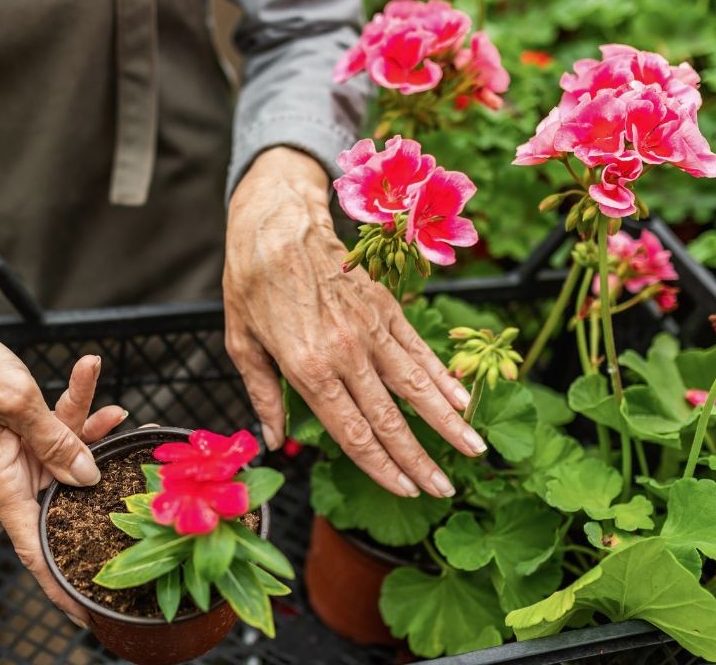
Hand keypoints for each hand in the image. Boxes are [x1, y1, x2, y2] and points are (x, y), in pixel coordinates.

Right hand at [0, 203, 125, 622]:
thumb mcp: (15, 400)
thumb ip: (55, 439)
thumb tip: (86, 476)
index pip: (30, 545)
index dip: (55, 579)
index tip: (82, 607)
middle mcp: (3, 467)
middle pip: (60, 491)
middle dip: (96, 478)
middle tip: (131, 475)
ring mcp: (8, 442)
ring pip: (62, 448)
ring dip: (88, 425)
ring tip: (113, 408)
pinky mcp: (12, 416)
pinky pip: (51, 418)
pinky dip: (72, 398)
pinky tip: (88, 373)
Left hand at [223, 147, 484, 498]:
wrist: (276, 224)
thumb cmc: (251, 285)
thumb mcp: (241, 344)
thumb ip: (263, 396)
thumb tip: (274, 440)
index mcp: (308, 369)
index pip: (352, 432)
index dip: (381, 467)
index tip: (405, 490)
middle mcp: (346, 353)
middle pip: (390, 419)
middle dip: (421, 460)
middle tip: (446, 491)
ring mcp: (371, 329)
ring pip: (417, 386)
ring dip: (448, 422)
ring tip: (474, 450)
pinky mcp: (385, 308)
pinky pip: (419, 349)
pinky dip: (444, 377)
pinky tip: (463, 399)